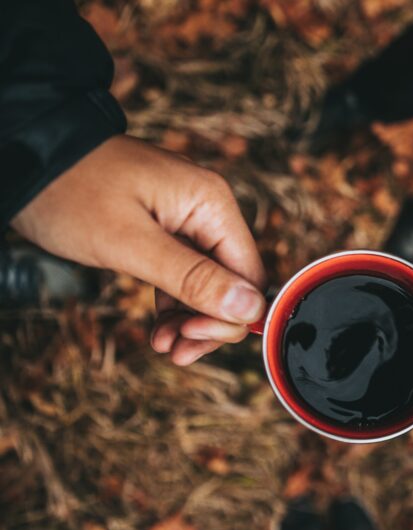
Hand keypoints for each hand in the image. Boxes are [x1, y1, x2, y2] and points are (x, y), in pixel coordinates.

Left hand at [10, 135, 266, 365]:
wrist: (24, 159)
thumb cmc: (71, 191)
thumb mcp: (130, 243)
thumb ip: (193, 277)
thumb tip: (250, 308)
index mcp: (212, 204)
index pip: (248, 275)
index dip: (229, 316)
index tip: (191, 339)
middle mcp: (209, 210)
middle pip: (233, 284)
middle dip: (208, 323)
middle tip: (175, 350)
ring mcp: (188, 220)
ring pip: (209, 286)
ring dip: (190, 321)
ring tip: (162, 346)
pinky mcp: (166, 231)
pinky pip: (185, 277)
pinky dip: (174, 307)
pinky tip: (159, 330)